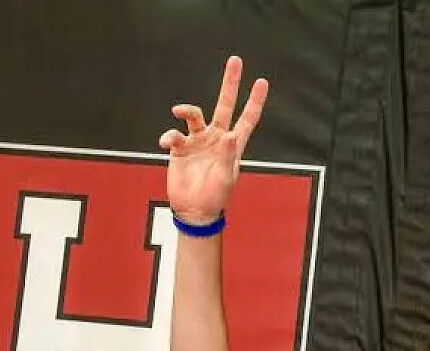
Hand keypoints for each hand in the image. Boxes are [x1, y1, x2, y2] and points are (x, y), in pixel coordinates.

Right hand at [159, 56, 268, 224]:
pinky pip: (174, 135)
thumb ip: (228, 156)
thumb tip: (231, 135)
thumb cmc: (215, 197)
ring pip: (194, 115)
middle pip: (224, 105)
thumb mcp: (226, 178)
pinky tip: (167, 143)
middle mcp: (216, 138)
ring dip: (186, 110)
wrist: (194, 210)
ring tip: (178, 111)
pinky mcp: (180, 148)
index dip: (255, 101)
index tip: (262, 81)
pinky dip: (169, 136)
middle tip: (236, 60)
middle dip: (230, 83)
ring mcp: (198, 141)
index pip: (247, 119)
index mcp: (233, 145)